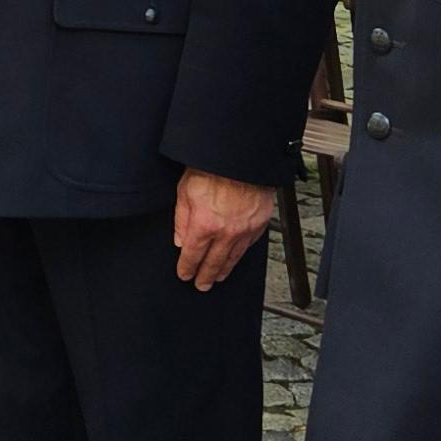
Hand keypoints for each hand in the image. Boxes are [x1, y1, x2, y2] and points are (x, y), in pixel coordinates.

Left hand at [172, 170, 275, 290]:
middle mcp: (226, 232)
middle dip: (205, 276)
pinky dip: (241, 253)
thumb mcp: (185, 191)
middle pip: (214, 262)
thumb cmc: (212, 168)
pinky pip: (249, 245)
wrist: (242, 156)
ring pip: (233, 257)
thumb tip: (180, 241)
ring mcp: (245, 229)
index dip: (187, 268)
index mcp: (204, 225)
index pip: (193, 255)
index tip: (184, 275)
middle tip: (202, 285)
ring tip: (218, 276)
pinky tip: (236, 257)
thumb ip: (181, 219)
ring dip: (224, 269)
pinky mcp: (260, 223)